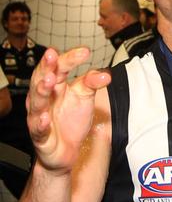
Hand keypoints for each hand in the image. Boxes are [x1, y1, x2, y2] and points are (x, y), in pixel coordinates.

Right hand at [26, 47, 110, 173]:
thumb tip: (105, 73)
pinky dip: (41, 123)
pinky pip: (38, 129)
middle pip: (41, 79)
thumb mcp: (85, 97)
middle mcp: (44, 99)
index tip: (84, 51)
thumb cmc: (71, 120)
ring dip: (41, 90)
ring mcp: (39, 116)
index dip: (70, 59)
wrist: (66, 150)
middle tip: (52, 55)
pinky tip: (45, 118)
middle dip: (46, 67)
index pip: (59, 68)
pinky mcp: (40, 136)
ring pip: (37, 102)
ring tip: (49, 80)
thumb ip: (92, 83)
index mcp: (55, 86)